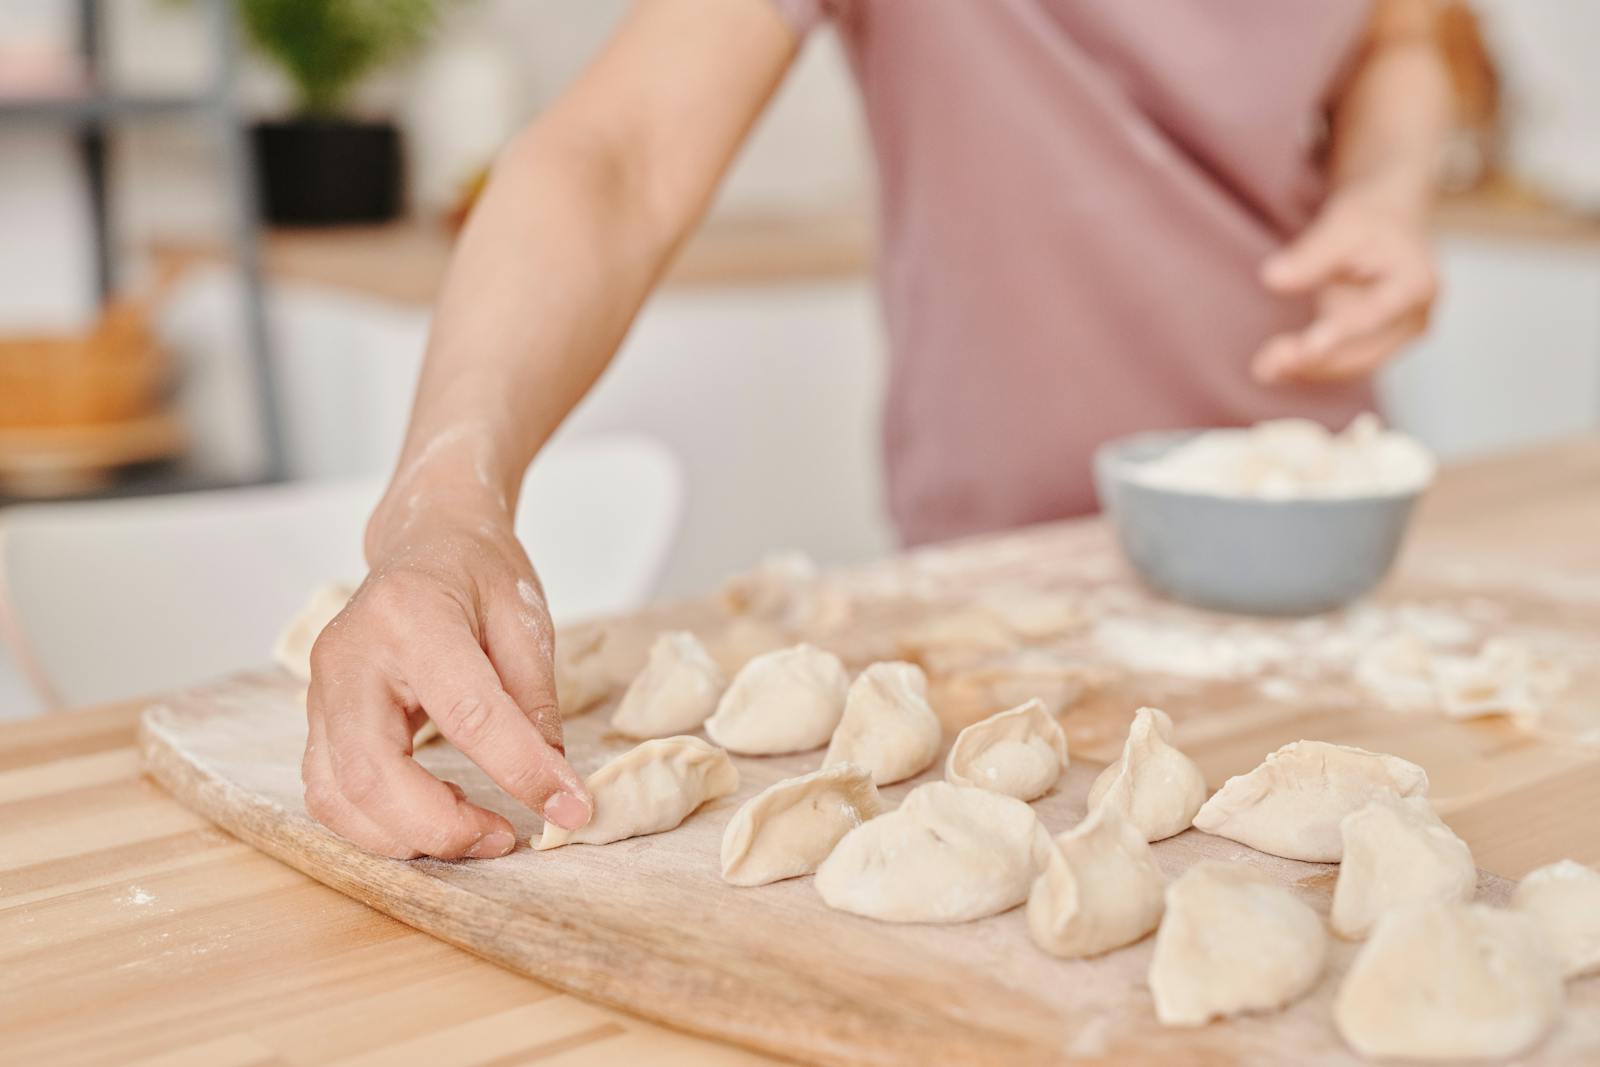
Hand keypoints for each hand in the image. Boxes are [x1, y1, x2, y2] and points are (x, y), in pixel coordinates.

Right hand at [301, 492, 591, 859]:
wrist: (424, 541)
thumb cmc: (476, 571)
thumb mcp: (524, 617)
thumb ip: (535, 699)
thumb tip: (553, 780)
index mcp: (410, 615)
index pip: (466, 711)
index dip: (520, 770)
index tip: (568, 808)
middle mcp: (349, 655)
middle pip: (373, 772)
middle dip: (442, 826)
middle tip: (506, 837)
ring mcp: (321, 690)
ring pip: (338, 797)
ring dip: (407, 836)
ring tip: (475, 830)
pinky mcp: (317, 719)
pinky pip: (330, 794)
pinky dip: (379, 825)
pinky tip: (435, 816)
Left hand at [1252, 186, 1437, 384]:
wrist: (1388, 222)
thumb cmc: (1368, 220)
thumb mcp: (1340, 227)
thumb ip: (1309, 256)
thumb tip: (1272, 278)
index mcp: (1416, 285)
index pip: (1374, 316)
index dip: (1339, 335)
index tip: (1305, 349)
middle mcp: (1415, 318)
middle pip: (1363, 351)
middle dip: (1314, 361)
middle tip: (1264, 367)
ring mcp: (1399, 335)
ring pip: (1352, 365)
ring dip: (1307, 370)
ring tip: (1264, 368)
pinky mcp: (1379, 344)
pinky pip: (1344, 363)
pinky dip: (1311, 367)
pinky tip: (1274, 367)